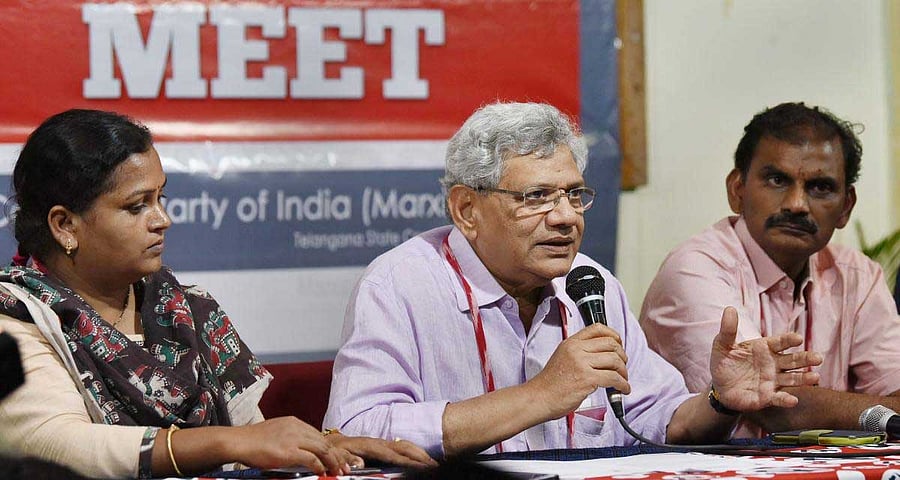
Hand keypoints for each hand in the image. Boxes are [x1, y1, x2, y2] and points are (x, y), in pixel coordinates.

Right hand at [231, 417, 349, 474]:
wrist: (239, 441)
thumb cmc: (253, 440)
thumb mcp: (277, 432)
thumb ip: (292, 438)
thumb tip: (303, 451)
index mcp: (295, 422)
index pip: (320, 436)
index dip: (331, 448)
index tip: (338, 458)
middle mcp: (297, 427)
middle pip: (325, 442)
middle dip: (338, 456)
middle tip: (345, 467)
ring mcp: (294, 438)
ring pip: (323, 449)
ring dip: (333, 462)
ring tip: (338, 472)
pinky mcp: (289, 451)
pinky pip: (312, 459)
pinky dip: (320, 466)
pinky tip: (322, 473)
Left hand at [326, 433, 437, 468]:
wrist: (334, 441)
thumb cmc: (336, 450)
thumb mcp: (338, 454)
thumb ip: (348, 458)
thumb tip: (359, 464)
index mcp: (370, 446)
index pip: (392, 455)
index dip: (407, 461)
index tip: (421, 467)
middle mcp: (380, 443)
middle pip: (405, 447)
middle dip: (421, 456)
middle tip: (435, 466)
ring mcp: (383, 443)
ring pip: (407, 445)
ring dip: (421, 453)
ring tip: (434, 463)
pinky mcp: (384, 446)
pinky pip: (403, 447)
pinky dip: (416, 452)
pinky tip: (423, 459)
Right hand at [528, 323, 629, 418]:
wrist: (539, 398)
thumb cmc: (550, 384)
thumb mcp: (562, 358)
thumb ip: (579, 353)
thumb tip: (603, 356)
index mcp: (571, 343)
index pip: (597, 328)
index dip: (613, 335)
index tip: (619, 344)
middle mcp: (577, 350)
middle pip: (611, 344)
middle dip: (622, 356)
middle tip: (622, 366)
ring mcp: (582, 363)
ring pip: (615, 360)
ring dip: (624, 372)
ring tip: (623, 380)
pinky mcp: (587, 379)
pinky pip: (614, 378)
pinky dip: (623, 384)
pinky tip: (622, 389)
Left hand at [709, 307, 821, 411]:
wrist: (719, 386)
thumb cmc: (725, 362)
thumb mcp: (722, 344)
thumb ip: (728, 329)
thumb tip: (729, 308)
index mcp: (765, 348)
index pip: (781, 342)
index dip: (789, 340)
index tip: (797, 338)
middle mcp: (774, 364)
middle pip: (793, 360)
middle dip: (806, 359)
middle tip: (818, 358)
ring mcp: (773, 380)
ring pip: (793, 378)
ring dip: (804, 378)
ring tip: (815, 378)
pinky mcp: (768, 397)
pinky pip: (779, 398)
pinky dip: (786, 399)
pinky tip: (793, 400)